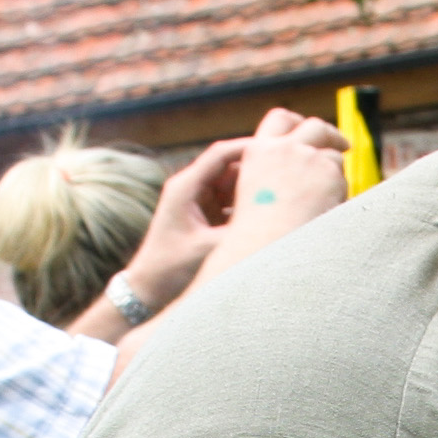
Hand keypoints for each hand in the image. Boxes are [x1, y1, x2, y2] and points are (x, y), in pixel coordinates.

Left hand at [124, 111, 347, 311]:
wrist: (147, 288)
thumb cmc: (169, 269)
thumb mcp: (208, 250)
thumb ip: (239, 233)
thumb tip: (275, 222)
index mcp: (186, 187)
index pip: (222, 154)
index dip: (252, 149)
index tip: (280, 151)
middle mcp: (191, 188)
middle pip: (232, 166)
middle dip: (259, 168)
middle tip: (290, 172)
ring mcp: (199, 201)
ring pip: (235, 184)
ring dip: (256, 188)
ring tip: (285, 194)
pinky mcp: (205, 216)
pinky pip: (232, 202)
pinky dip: (249, 206)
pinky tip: (271, 216)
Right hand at [214, 108, 349, 261]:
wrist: (266, 246)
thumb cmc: (257, 235)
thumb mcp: (254, 195)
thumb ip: (274, 175)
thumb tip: (302, 167)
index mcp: (258, 151)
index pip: (280, 119)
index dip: (297, 123)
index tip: (308, 130)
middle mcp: (283, 148)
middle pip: (315, 127)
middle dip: (331, 134)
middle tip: (342, 145)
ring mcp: (307, 158)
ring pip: (333, 156)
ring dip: (335, 173)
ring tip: (330, 200)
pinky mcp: (329, 172)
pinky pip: (343, 179)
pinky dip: (340, 193)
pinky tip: (329, 213)